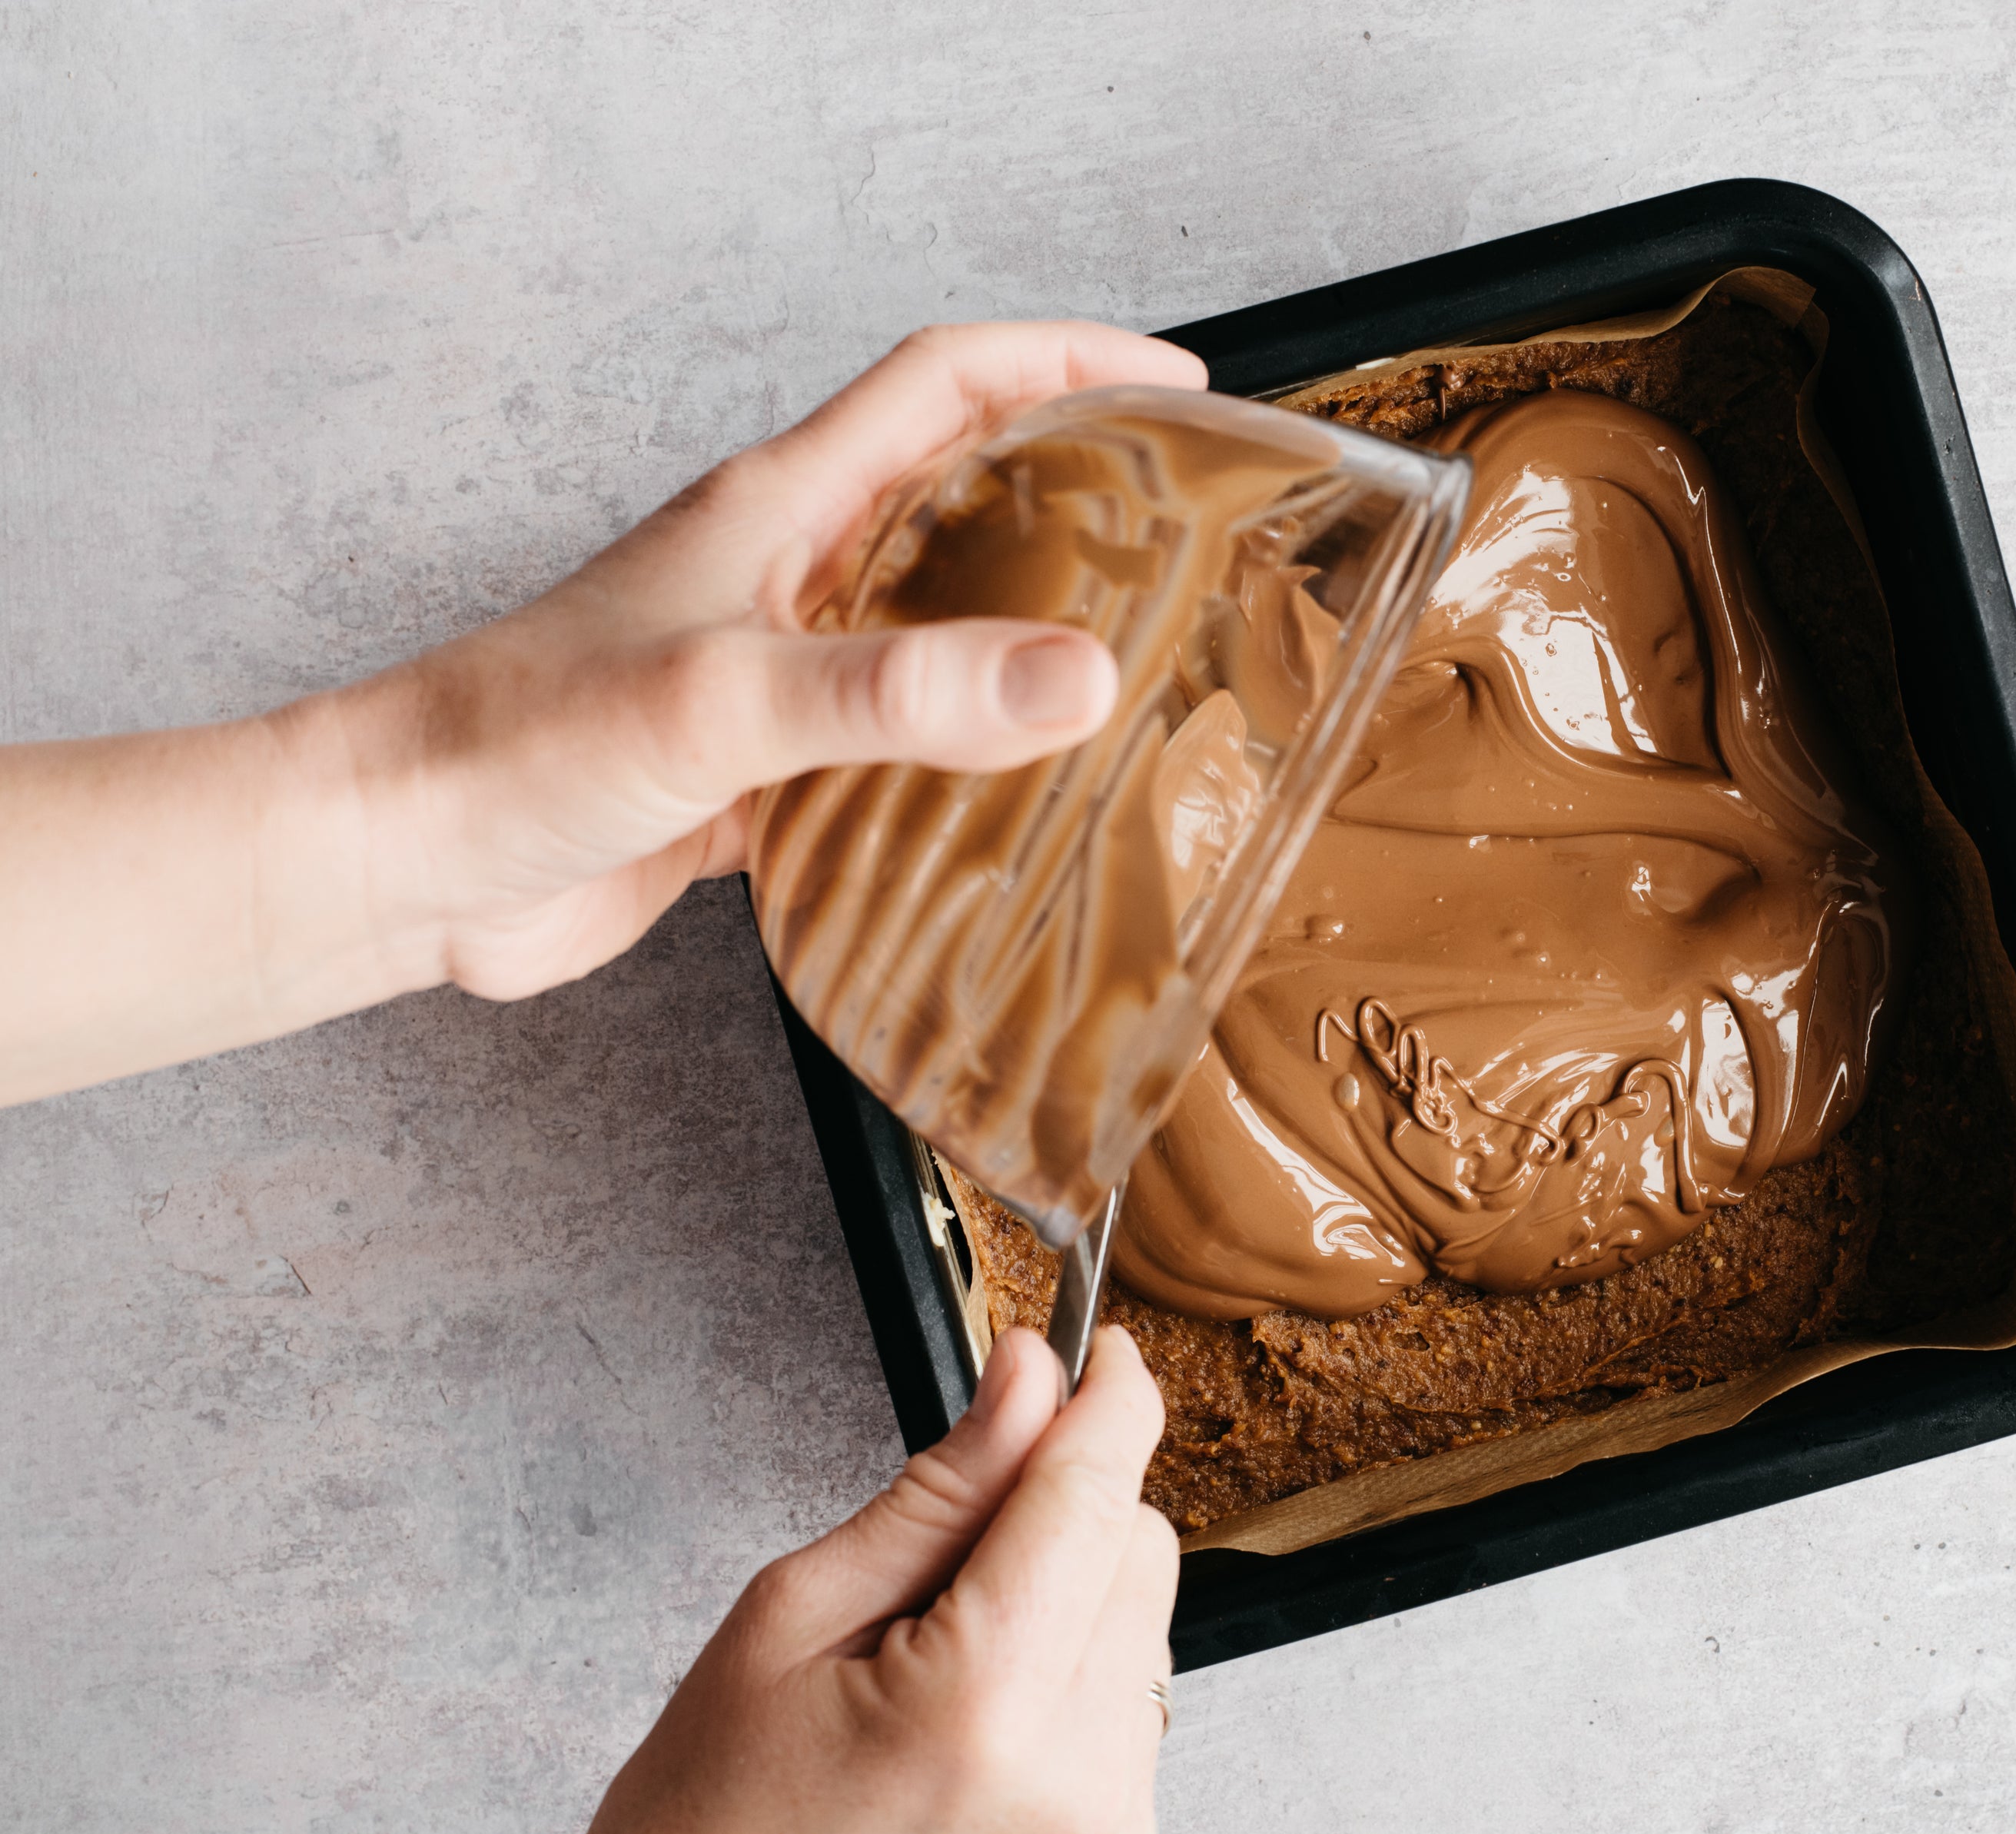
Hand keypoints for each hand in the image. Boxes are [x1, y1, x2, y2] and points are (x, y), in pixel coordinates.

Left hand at [0, 320, 1205, 1101]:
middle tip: (1188, 536)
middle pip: (961, 497)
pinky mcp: (761, 779)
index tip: (1175, 384)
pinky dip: (971, 771)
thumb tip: (1079, 678)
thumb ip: (902, 692)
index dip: (1066, 361)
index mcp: (779, 510)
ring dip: (1033, 640)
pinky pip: (898, 755)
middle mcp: (787, 577)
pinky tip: (1025, 816)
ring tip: (1144, 674)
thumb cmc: (515, 746)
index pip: (947, 384)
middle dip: (1080, 496)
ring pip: (937, 632)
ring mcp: (777, 677)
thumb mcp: (726, 702)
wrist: (399, 862)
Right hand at [514, 1325, 1178, 1833]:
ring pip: (1147, 1633)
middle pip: (1144, 1552)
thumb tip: (1029, 1379)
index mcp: (980, 1702)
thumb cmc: (707, 1817)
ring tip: (942, 1677)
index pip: (1095, 1495)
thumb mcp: (793, 1613)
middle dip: (1065, 1517)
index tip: (1096, 1350)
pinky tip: (974, 1744)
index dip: (1108, 1399)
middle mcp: (1072, 1779)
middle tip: (944, 1567)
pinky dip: (1074, 1701)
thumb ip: (941, 1491)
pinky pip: (1136, 1724)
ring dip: (1070, 1613)